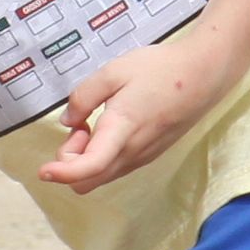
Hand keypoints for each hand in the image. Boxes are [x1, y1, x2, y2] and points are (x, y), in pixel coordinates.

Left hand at [35, 35, 226, 191]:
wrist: (204, 74)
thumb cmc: (160, 69)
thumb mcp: (114, 71)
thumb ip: (84, 96)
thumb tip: (68, 122)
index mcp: (122, 129)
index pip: (90, 167)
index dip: (63, 173)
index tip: (44, 170)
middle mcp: (133, 152)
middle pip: (89, 180)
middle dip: (71, 161)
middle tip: (80, 126)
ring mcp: (144, 157)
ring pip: (102, 176)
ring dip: (87, 158)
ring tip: (94, 122)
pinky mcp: (150, 154)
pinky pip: (116, 167)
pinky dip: (102, 156)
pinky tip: (110, 126)